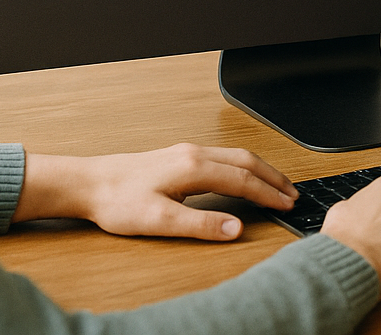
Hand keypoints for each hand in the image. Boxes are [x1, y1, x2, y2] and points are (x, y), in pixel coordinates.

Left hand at [14, 143, 297, 240]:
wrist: (88, 183)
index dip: (268, 193)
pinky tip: (242, 177)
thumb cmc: (117, 202)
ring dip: (260, 170)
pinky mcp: (180, 155)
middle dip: (273, 177)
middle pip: (246, 161)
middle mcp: (195, 153)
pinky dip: (243, 166)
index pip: (243, 179)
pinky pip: (223, 156)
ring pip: (235, 156)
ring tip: (275, 185)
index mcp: (194, 167)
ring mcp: (188, 151)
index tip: (287, 204)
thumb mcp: (159, 220)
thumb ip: (201, 224)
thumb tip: (236, 227)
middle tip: (292, 193)